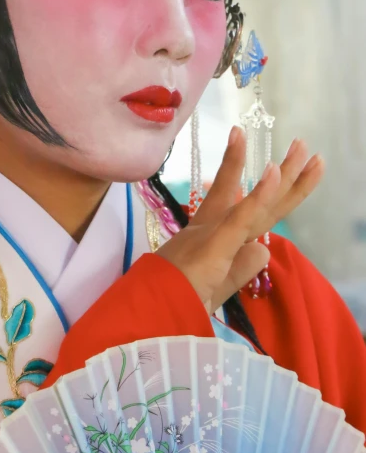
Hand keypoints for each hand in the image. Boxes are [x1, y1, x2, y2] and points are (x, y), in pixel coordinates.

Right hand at [156, 128, 323, 314]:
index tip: (269, 162)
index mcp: (214, 235)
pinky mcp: (216, 242)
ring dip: (283, 173)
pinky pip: (242, 217)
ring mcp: (216, 232)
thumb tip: (262, 248)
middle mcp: (215, 226)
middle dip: (285, 172)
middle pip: (259, 195)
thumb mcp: (217, 285)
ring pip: (258, 201)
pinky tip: (274, 172)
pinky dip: (259, 195)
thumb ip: (241, 267)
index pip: (243, 205)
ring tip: (300, 144)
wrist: (150, 308)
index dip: (259, 183)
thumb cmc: (175, 298)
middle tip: (302, 144)